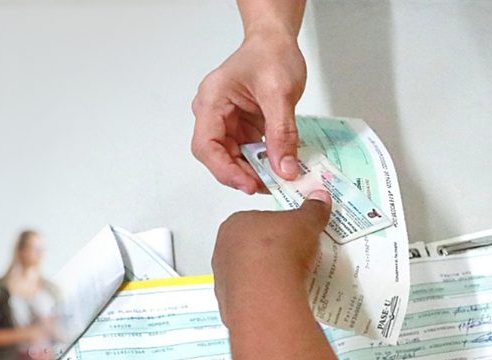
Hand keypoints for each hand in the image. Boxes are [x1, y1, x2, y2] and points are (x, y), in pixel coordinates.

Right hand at [192, 29, 306, 191]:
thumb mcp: (280, 93)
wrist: (274, 41)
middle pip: (216, 156)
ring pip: (231, 157)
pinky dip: (261, 162)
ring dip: (252, 171)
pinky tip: (277, 167)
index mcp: (211, 101)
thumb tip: (285, 169)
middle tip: (268, 186)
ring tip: (276, 179)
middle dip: (241, 174)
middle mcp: (212, 114)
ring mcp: (225, 122)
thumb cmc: (271, 55)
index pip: (206, 145)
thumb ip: (281, 133)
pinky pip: (245, 151)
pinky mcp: (239, 127)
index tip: (248, 184)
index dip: (224, 169)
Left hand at [210, 192, 330, 325]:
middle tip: (294, 257)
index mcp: (234, 223)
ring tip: (290, 279)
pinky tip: (279, 297)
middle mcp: (222, 249)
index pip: (258, 220)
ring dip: (265, 275)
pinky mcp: (227, 302)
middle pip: (251, 247)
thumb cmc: (281, 249)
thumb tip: (319, 199)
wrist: (268, 294)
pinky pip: (248, 295)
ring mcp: (222, 278)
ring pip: (247, 273)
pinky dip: (262, 295)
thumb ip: (313, 209)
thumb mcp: (306, 221)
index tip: (294, 235)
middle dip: (271, 252)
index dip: (278, 227)